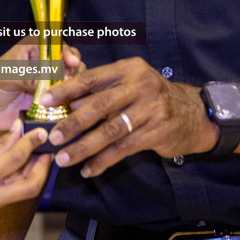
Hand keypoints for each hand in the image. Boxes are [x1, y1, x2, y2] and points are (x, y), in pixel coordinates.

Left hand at [0, 37, 82, 132]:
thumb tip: (49, 80)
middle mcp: (45, 62)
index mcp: (33, 47)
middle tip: (68, 82)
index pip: (57, 44)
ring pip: (72, 81)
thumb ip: (27, 76)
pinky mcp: (52, 100)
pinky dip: (70, 102)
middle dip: (73, 71)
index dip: (67, 52)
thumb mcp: (7, 77)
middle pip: (70, 61)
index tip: (71, 62)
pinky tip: (68, 107)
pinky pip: (67, 99)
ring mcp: (51, 81)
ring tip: (66, 96)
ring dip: (73, 87)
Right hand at [0, 122, 52, 220]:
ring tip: (35, 154)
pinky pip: (10, 196)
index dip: (31, 143)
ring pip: (22, 193)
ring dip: (33, 175)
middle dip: (43, 167)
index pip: (16, 160)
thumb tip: (19, 131)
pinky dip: (18, 181)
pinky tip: (17, 167)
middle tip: (46, 149)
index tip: (41, 132)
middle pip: (31, 186)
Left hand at [40, 57, 219, 176]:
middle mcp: (140, 86)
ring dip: (84, 147)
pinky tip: (89, 170)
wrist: (194, 113)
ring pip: (110, 131)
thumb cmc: (153, 97)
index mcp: (128, 69)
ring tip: (65, 159)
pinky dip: (104, 161)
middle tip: (53, 137)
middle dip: (73, 123)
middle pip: (99, 105)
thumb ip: (103, 90)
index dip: (66, 90)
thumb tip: (68, 104)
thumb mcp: (131, 84)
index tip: (45, 101)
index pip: (92, 79)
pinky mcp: (157, 132)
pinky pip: (124, 149)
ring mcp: (151, 109)